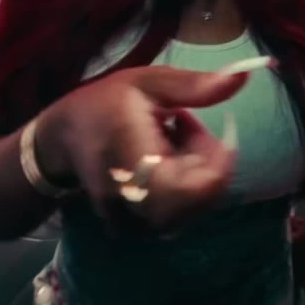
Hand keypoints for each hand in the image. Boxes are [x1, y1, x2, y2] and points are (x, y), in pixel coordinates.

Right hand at [36, 65, 248, 232]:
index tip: (215, 129)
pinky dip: (181, 191)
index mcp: (136, 156)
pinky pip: (175, 217)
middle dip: (206, 161)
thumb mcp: (147, 82)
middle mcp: (132, 196)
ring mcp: (130, 218)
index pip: (198, 185)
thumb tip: (245, 76)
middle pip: (201, 197)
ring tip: (169, 143)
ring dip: (194, 175)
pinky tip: (162, 165)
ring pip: (191, 209)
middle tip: (183, 127)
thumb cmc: (103, 103)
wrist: (60, 139)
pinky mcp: (131, 229)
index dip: (220, 162)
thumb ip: (195, 85)